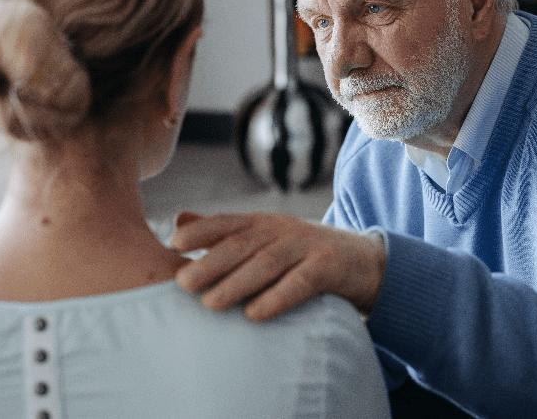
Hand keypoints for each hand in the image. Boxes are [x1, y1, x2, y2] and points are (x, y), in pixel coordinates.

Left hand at [171, 211, 385, 320]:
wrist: (363, 261)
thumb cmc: (302, 253)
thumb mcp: (265, 238)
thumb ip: (223, 232)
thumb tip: (178, 222)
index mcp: (262, 223)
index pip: (227, 222)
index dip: (201, 231)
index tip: (173, 243)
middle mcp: (282, 230)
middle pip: (242, 244)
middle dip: (210, 262)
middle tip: (181, 283)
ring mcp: (307, 246)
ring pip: (267, 263)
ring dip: (237, 283)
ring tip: (210, 304)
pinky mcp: (329, 267)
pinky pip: (301, 282)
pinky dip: (277, 298)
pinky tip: (255, 315)